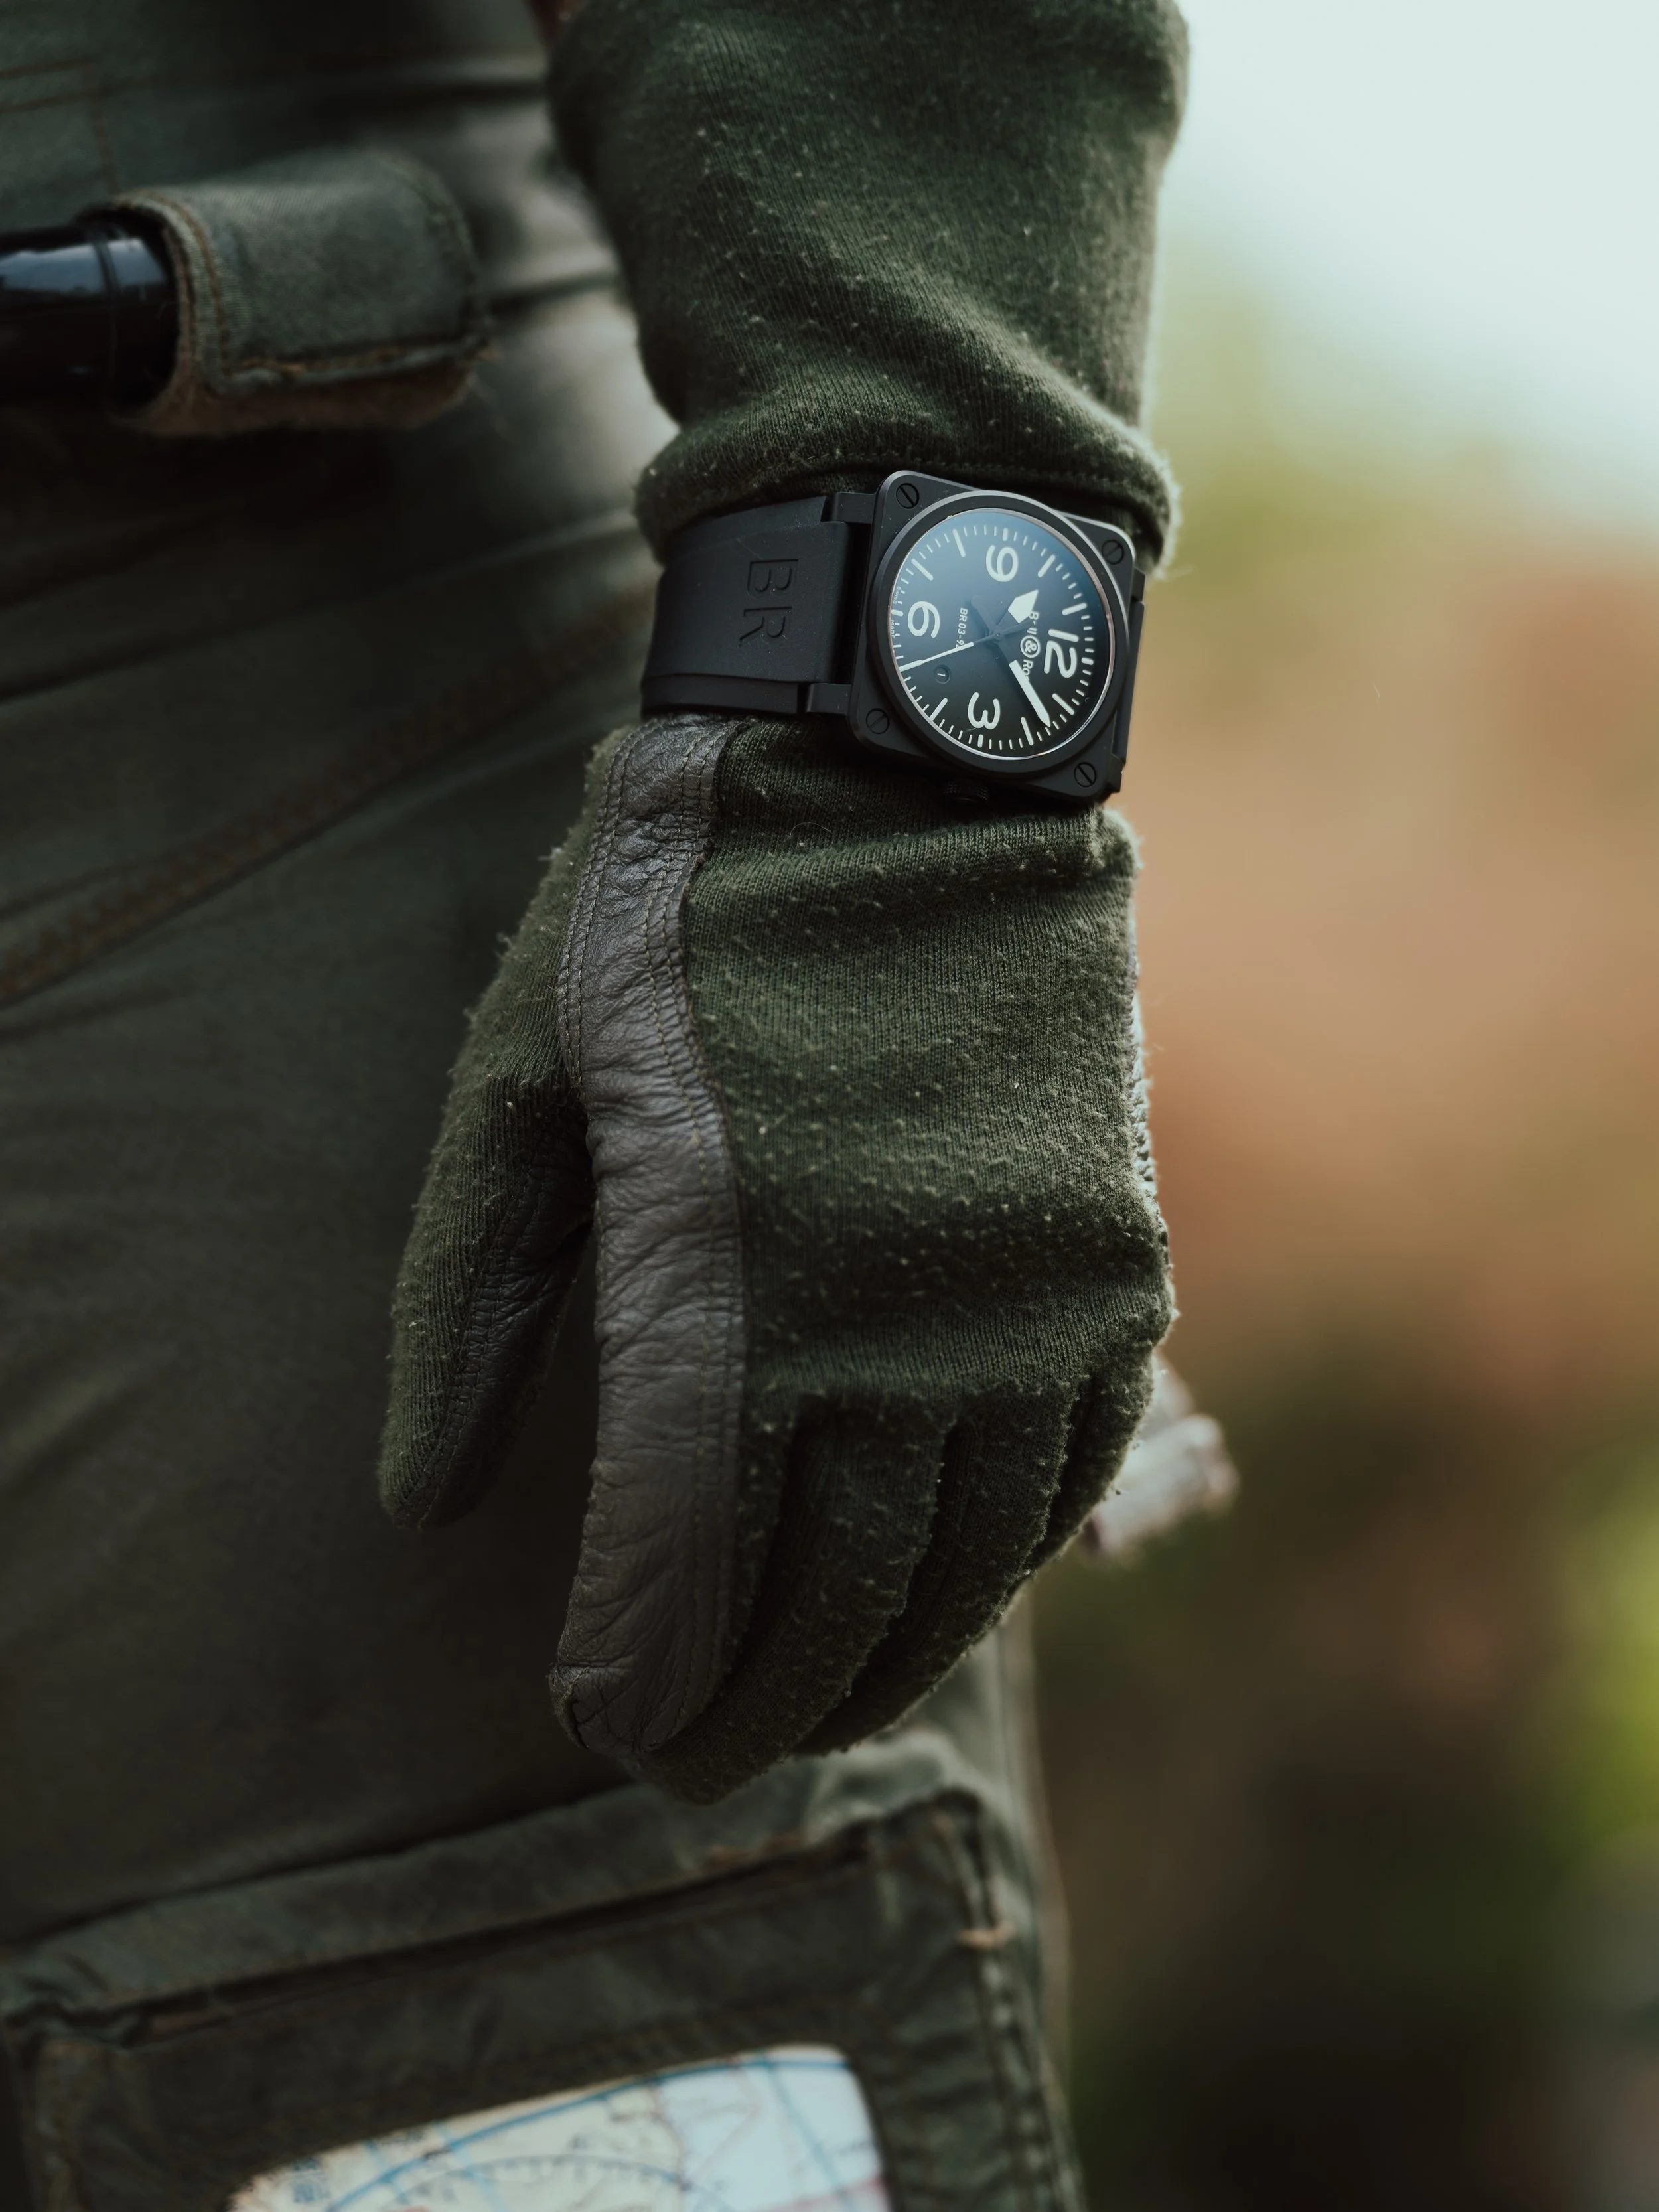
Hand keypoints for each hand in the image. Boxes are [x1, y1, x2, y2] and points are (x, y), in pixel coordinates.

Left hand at [379, 714, 1170, 1801]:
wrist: (911, 759)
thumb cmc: (681, 908)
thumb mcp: (520, 1070)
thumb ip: (472, 1299)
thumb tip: (424, 1504)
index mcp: (722, 1262)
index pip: (677, 1547)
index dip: (637, 1663)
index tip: (599, 1729)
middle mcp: (894, 1310)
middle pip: (823, 1584)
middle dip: (750, 1700)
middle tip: (694, 1765)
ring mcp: (1022, 1294)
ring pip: (952, 1557)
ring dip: (879, 1662)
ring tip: (815, 1720)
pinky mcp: (1108, 1260)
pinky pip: (1058, 1473)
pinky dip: (996, 1566)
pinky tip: (945, 1603)